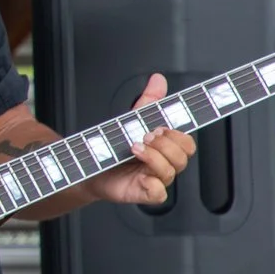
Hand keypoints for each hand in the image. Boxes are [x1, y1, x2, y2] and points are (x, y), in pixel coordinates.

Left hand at [91, 73, 196, 205]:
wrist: (88, 167)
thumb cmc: (113, 147)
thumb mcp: (131, 121)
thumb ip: (147, 101)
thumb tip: (158, 79)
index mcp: (165, 147)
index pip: (186, 142)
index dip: (178, 134)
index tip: (162, 126)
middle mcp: (164, 163)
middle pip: (183, 155)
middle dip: (165, 142)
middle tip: (145, 135)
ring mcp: (155, 179)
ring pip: (171, 171)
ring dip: (154, 156)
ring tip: (134, 147)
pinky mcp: (142, 193)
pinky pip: (159, 194)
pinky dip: (153, 184)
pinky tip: (142, 176)